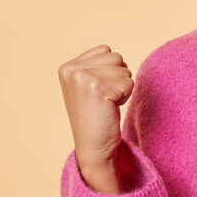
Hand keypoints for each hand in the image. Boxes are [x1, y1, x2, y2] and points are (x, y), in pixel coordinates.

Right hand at [58, 44, 133, 169]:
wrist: (93, 146)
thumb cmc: (96, 115)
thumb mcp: (88, 85)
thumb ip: (96, 65)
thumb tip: (114, 54)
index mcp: (68, 67)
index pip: (106, 50)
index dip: (111, 71)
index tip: (98, 91)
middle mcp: (72, 69)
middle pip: (117, 58)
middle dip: (118, 78)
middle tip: (104, 99)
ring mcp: (83, 78)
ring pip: (124, 69)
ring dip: (122, 87)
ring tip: (107, 103)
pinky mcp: (97, 88)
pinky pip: (129, 82)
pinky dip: (126, 96)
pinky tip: (111, 108)